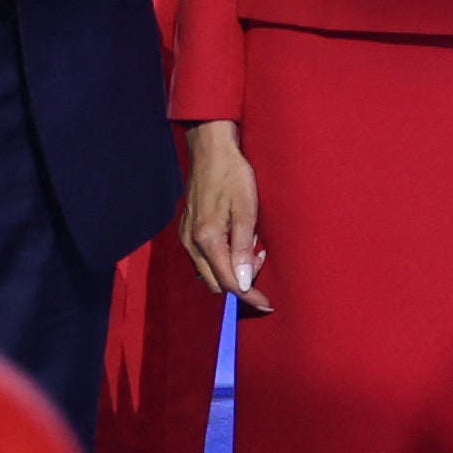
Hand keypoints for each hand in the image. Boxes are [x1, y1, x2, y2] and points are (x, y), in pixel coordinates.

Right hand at [177, 120, 268, 311]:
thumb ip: (243, 249)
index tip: (267, 303)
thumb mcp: (246, 210)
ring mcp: (186, 237)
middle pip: (215, 283)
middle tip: (261, 260)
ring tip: (251, 248)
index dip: (249, 295)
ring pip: (208, 272)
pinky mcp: (186, 230)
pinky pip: (203, 258)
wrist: (210, 150)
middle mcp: (191, 243)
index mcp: (206, 240)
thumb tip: (243, 282)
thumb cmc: (233, 175)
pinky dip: (222, 259)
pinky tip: (237, 241)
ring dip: (230, 270)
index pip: (228, 281)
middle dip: (240, 282)